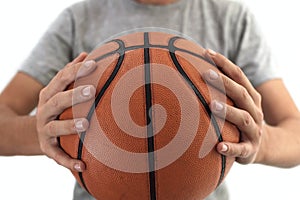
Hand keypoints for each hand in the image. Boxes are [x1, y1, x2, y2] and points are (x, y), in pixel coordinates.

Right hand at [36, 52, 95, 170]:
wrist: (36, 131)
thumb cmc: (58, 106)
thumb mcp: (61, 89)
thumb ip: (72, 73)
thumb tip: (87, 54)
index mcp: (50, 93)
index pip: (61, 78)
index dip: (77, 70)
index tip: (95, 64)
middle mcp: (45, 110)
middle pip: (57, 100)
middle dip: (73, 95)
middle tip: (92, 90)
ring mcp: (44, 130)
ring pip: (55, 127)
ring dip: (69, 126)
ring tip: (86, 125)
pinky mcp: (46, 148)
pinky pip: (56, 156)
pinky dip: (68, 161)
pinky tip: (83, 165)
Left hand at [204, 49, 263, 163]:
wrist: (262, 147)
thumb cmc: (240, 120)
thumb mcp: (236, 104)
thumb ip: (222, 90)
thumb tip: (194, 70)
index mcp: (251, 97)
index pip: (239, 76)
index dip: (224, 64)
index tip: (207, 53)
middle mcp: (255, 111)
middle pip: (241, 94)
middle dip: (225, 83)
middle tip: (206, 74)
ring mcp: (254, 131)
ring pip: (243, 119)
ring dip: (228, 112)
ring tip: (212, 106)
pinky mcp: (250, 149)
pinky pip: (241, 149)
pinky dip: (231, 148)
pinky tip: (218, 147)